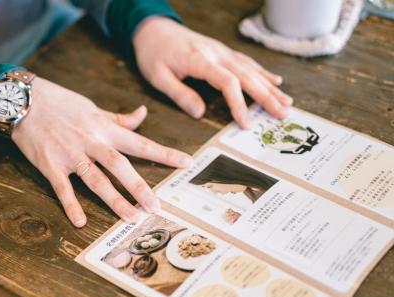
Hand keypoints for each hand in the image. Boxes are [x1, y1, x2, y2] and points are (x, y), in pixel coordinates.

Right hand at [12, 77, 192, 226]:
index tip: (187, 163)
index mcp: (104, 128)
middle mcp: (91, 142)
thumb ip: (118, 118)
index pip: (140, 142)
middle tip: (155, 207)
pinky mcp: (50, 164)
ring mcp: (70, 154)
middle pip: (120, 165)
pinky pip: (62, 187)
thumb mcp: (92, 107)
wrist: (22, 99)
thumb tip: (143, 114)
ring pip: (95, 179)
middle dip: (139, 186)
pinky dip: (71, 204)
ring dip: (113, 199)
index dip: (164, 154)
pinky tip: (80, 221)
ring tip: (129, 217)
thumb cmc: (59, 102)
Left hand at [133, 17, 292, 126]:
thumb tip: (200, 113)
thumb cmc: (153, 54)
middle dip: (267, 97)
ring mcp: (222, 51)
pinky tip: (276, 81)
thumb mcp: (158, 77)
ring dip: (270, 87)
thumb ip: (179, 94)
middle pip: (247, 76)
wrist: (154, 29)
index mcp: (200, 60)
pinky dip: (263, 72)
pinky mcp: (222, 51)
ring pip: (251, 69)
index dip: (238, 103)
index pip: (227, 82)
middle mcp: (216, 54)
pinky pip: (247, 62)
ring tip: (288, 103)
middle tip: (283, 115)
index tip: (246, 123)